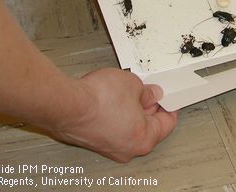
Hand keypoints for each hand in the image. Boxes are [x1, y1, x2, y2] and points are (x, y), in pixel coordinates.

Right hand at [51, 68, 177, 162]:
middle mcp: (127, 149)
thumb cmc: (98, 99)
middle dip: (148, 108)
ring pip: (128, 127)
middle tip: (147, 91)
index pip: (167, 124)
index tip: (168, 97)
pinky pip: (111, 127)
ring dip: (129, 110)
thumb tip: (151, 94)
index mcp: (144, 139)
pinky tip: (109, 98)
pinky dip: (113, 115)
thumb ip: (147, 92)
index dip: (169, 106)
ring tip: (124, 91)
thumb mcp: (134, 85)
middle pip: (147, 127)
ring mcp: (108, 147)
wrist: (66, 104)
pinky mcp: (91, 141)